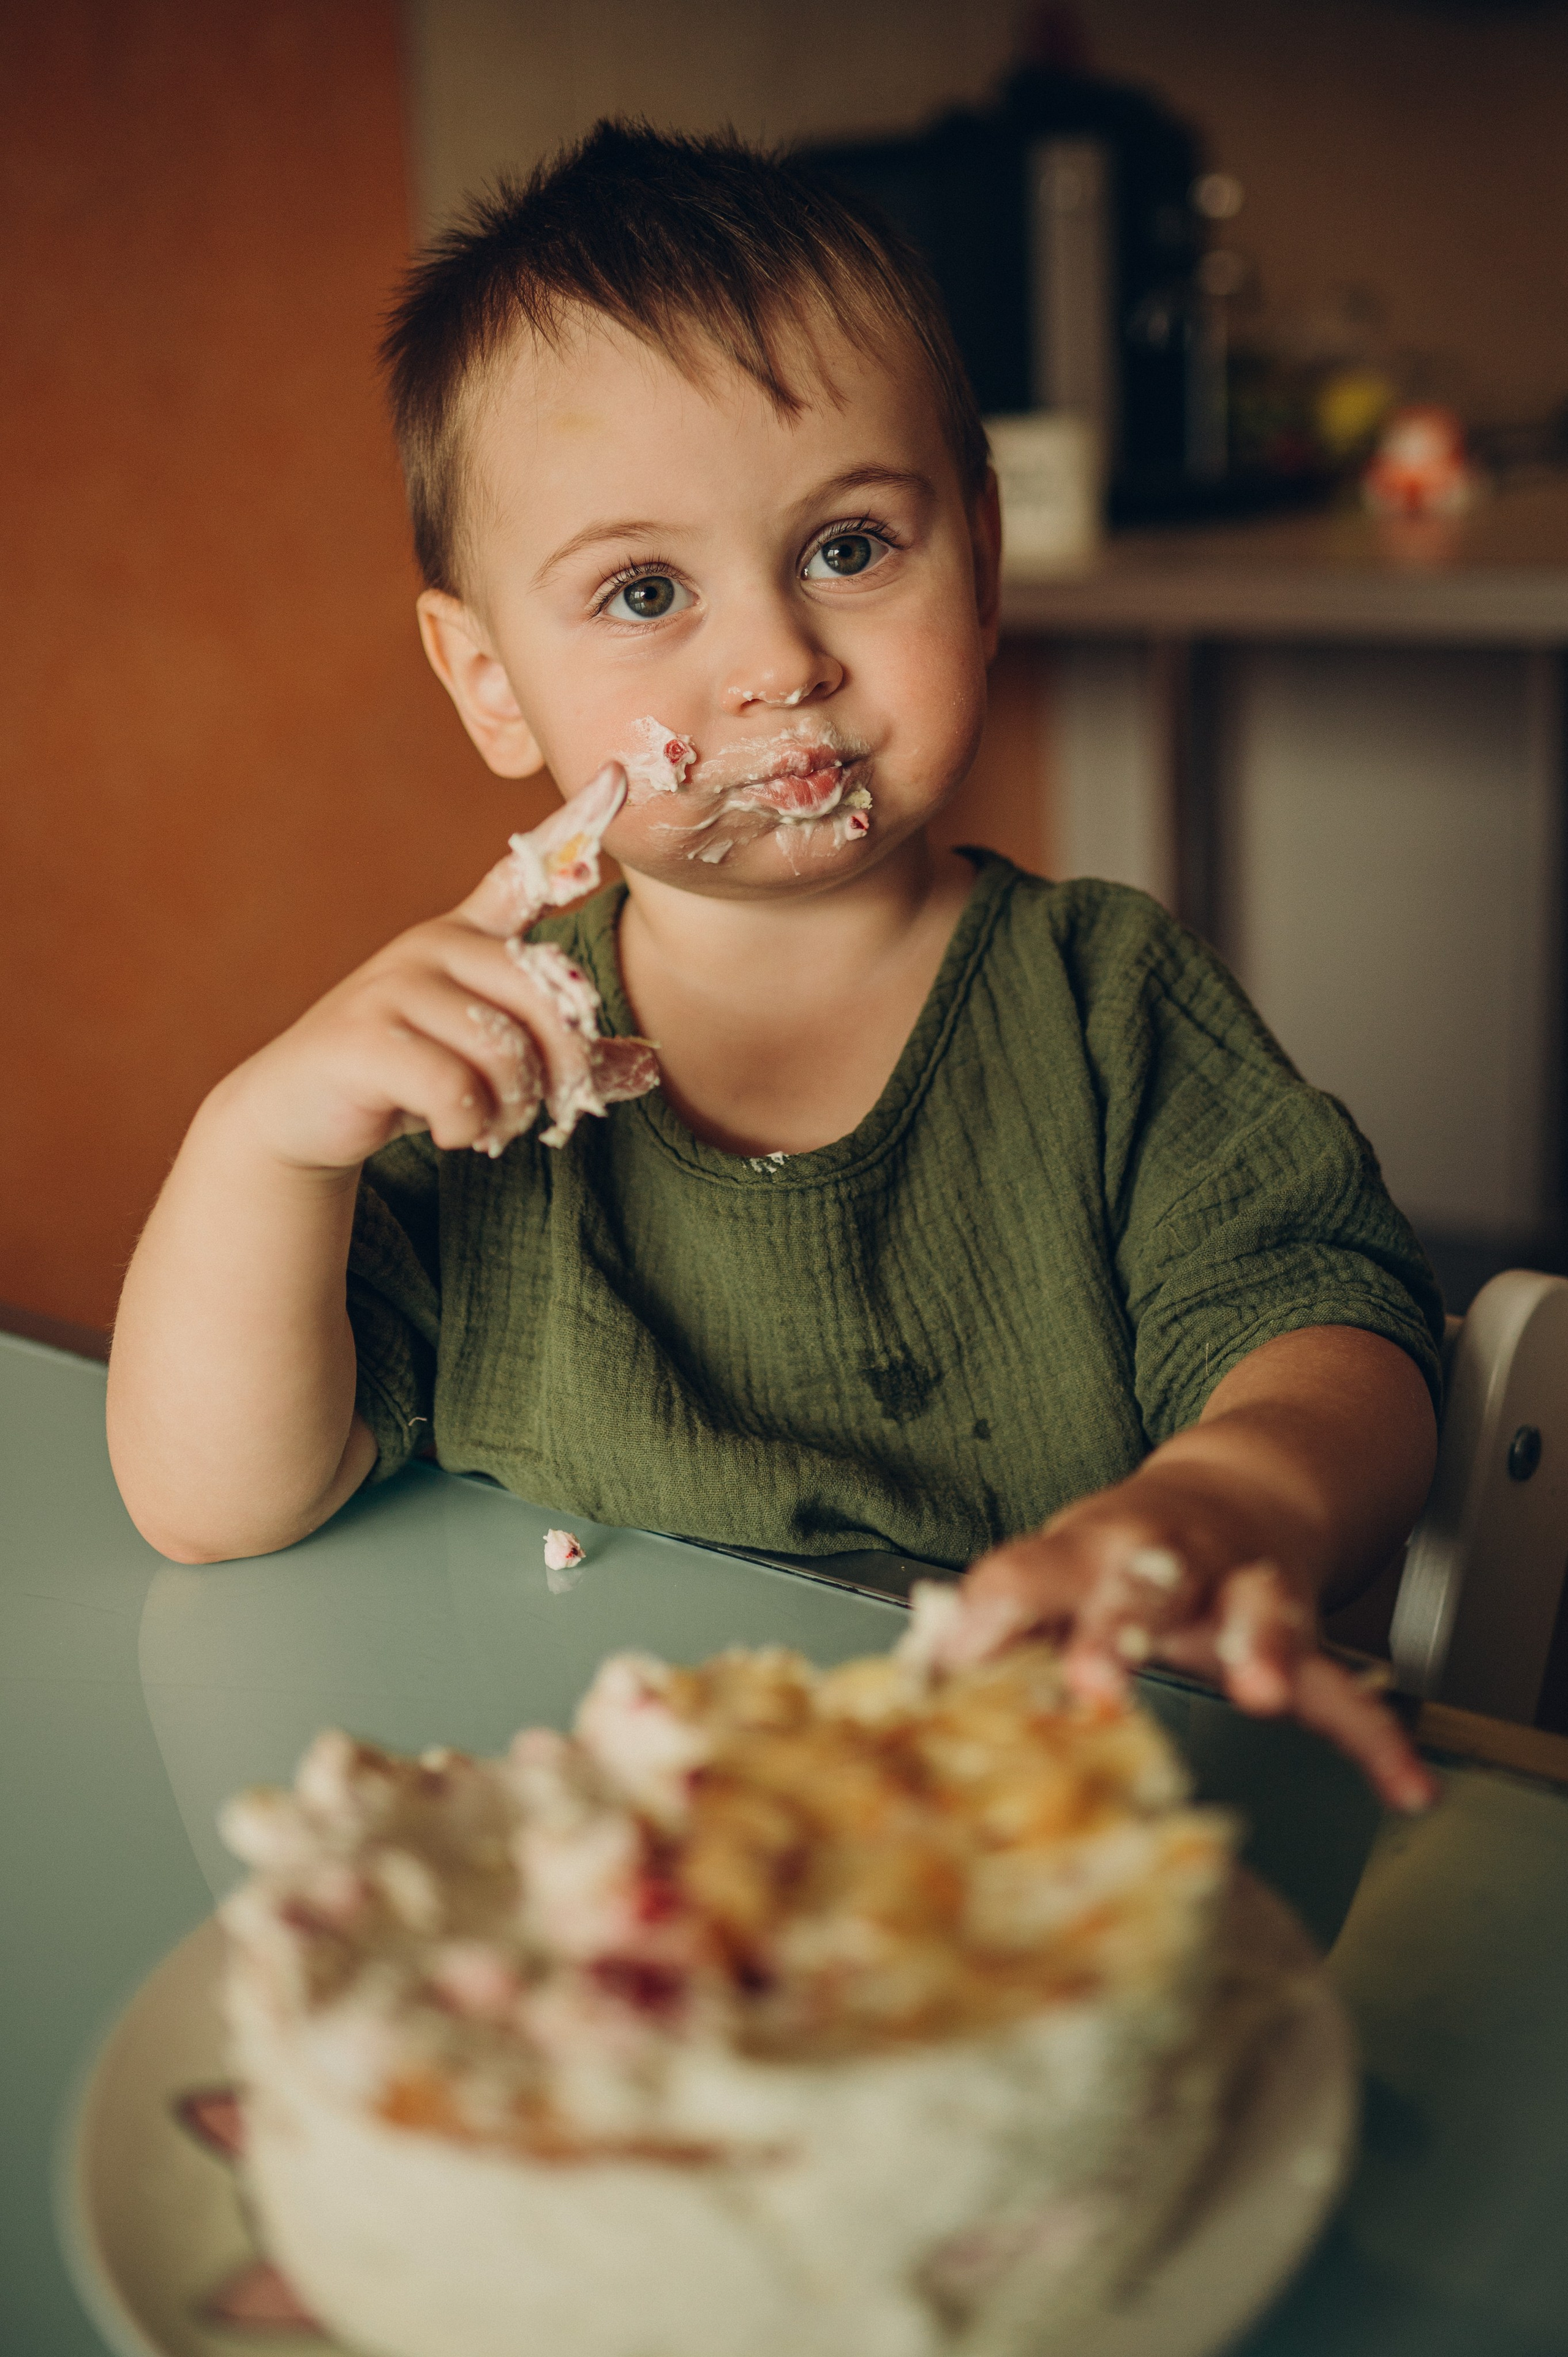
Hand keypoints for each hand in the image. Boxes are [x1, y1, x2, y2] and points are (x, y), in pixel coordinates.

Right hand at [214, 765, 655, 1171]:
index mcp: (467, 938)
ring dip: (513, 1109)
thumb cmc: (408, 1075)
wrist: (299, 1109)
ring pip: (502, 1051)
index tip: (619, 776)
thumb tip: (648, 1065)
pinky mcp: (362, 1036)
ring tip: (491, 1125)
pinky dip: (466, 1126)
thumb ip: (558, 1052)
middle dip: (562, 1070)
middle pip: (543, 997)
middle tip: (548, 1113)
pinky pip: (454, 1088)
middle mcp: (431, 945)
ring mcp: (391, 985)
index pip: (523, 875)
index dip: (572, 827)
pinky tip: (452, 1132)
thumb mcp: (488, 1056)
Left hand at [941, 1465, 1436, 1815]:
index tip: (958, 1661)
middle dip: (1120, 1627)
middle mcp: (1164, 1558)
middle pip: (1140, 1582)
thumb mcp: (1048, 1575)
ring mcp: (1239, 1586)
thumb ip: (990, 1630)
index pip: (1029, 1572)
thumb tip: (916, 1685)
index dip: (993, 1612)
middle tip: (1096, 1680)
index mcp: (1085, 1551)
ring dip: (1256, 1640)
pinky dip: (1378, 1735)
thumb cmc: (1116, 1558)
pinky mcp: (1302, 1629)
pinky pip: (1344, 1685)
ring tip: (1258, 1690)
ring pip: (1253, 1603)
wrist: (1231, 1493)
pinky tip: (1405, 1785)